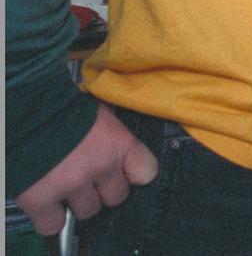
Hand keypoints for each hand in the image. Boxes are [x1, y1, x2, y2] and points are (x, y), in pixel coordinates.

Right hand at [15, 104, 157, 234]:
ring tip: (64, 185)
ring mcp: (70, 184)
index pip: (146, 172)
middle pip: (116, 197)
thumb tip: (118, 151)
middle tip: (86, 177)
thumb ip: (112, 136)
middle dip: (103, 189)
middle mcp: (100, 166)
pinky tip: (46, 202)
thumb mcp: (100, 114)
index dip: (132, 174)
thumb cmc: (64, 106)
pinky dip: (49, 218)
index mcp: (118, 142)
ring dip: (77, 202)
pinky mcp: (40, 199)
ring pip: (87, 211)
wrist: (24, 109)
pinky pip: (53, 225)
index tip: (122, 171)